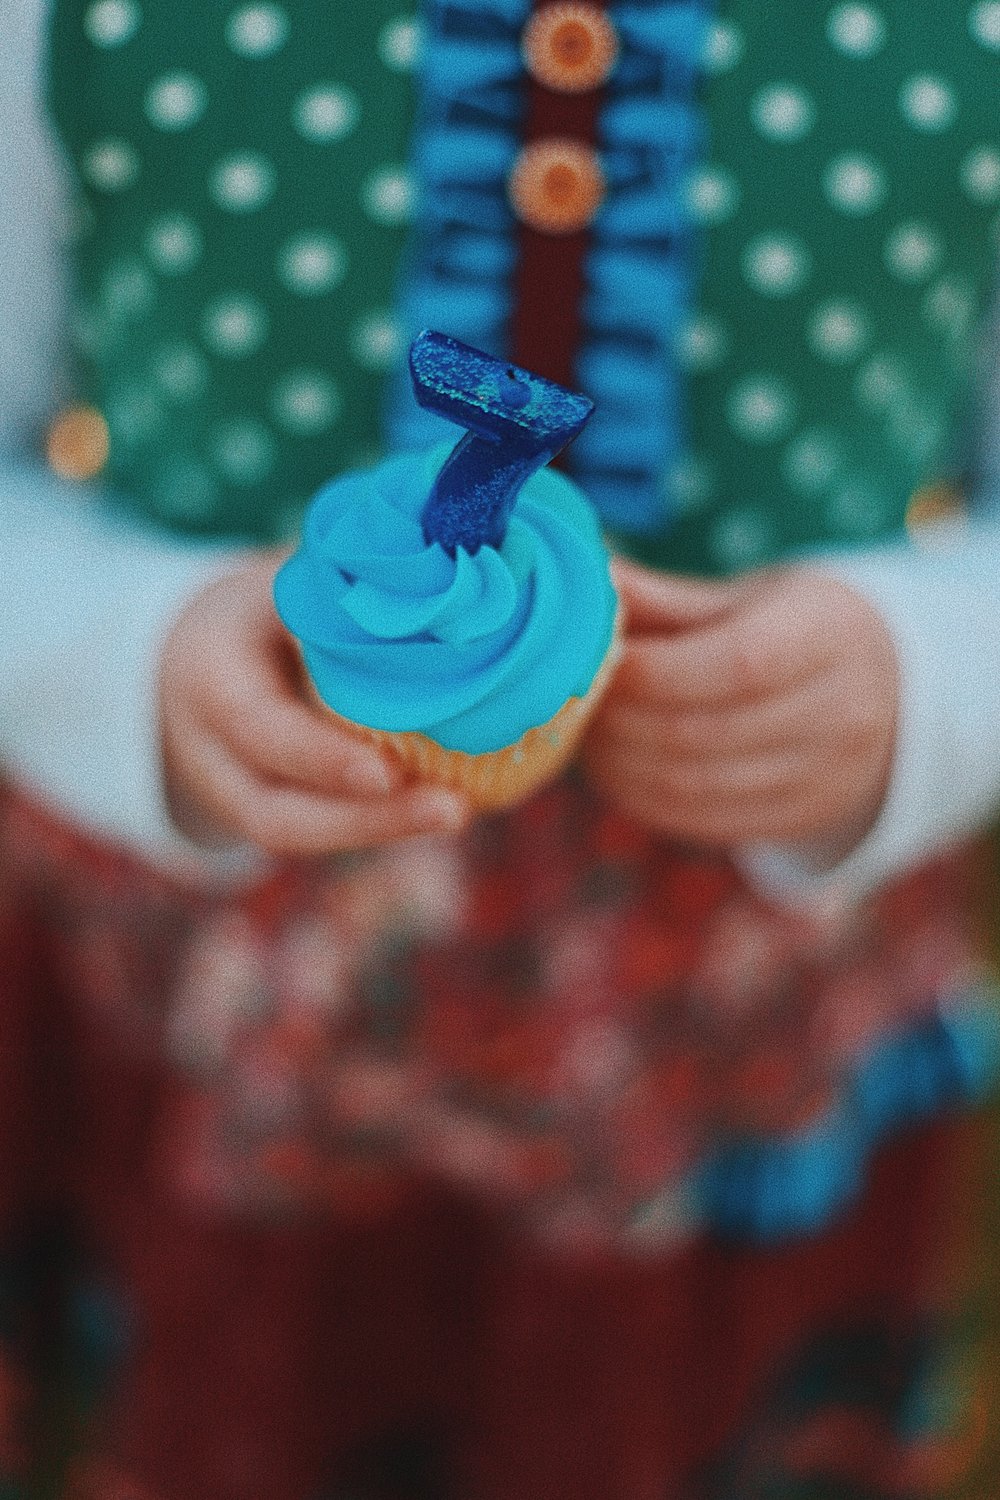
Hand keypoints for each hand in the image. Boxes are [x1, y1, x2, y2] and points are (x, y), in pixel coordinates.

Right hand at [158, 554, 469, 856]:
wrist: (200, 661)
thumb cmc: (259, 613)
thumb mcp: (282, 590)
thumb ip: (339, 596)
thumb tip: (439, 585)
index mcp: (209, 677)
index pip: (259, 729)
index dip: (320, 758)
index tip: (388, 773)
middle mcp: (210, 751)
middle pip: (276, 812)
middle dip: (366, 819)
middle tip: (453, 808)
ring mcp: (233, 793)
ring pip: (300, 833)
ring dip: (383, 829)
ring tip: (457, 811)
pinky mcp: (269, 812)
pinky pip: (322, 828)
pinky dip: (383, 822)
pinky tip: (444, 807)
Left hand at [583, 559, 898, 852]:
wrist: (890, 696)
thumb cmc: (799, 632)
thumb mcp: (752, 599)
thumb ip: (668, 598)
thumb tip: (592, 577)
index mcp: (832, 635)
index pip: (735, 664)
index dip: (652, 669)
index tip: (600, 657)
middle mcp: (841, 713)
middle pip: (701, 732)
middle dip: (620, 719)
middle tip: (576, 698)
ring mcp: (823, 777)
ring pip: (692, 785)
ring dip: (619, 763)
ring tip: (590, 732)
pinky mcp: (797, 822)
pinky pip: (700, 821)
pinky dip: (642, 797)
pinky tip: (617, 767)